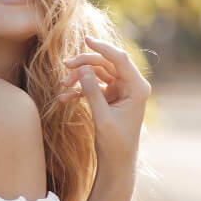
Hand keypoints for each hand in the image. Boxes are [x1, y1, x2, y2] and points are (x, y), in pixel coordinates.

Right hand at [59, 35, 151, 164]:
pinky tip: (63, 97)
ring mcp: (120, 90)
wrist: (117, 161)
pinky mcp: (110, 97)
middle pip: (106, 63)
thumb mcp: (102, 116)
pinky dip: (78, 89)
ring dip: (79, 77)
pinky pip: (92, 86)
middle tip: (65, 65)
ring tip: (62, 84)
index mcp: (137, 88)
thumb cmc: (115, 142)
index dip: (103, 47)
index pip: (120, 59)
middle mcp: (131, 86)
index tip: (86, 39)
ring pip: (97, 73)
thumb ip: (92, 91)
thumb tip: (81, 68)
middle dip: (85, 63)